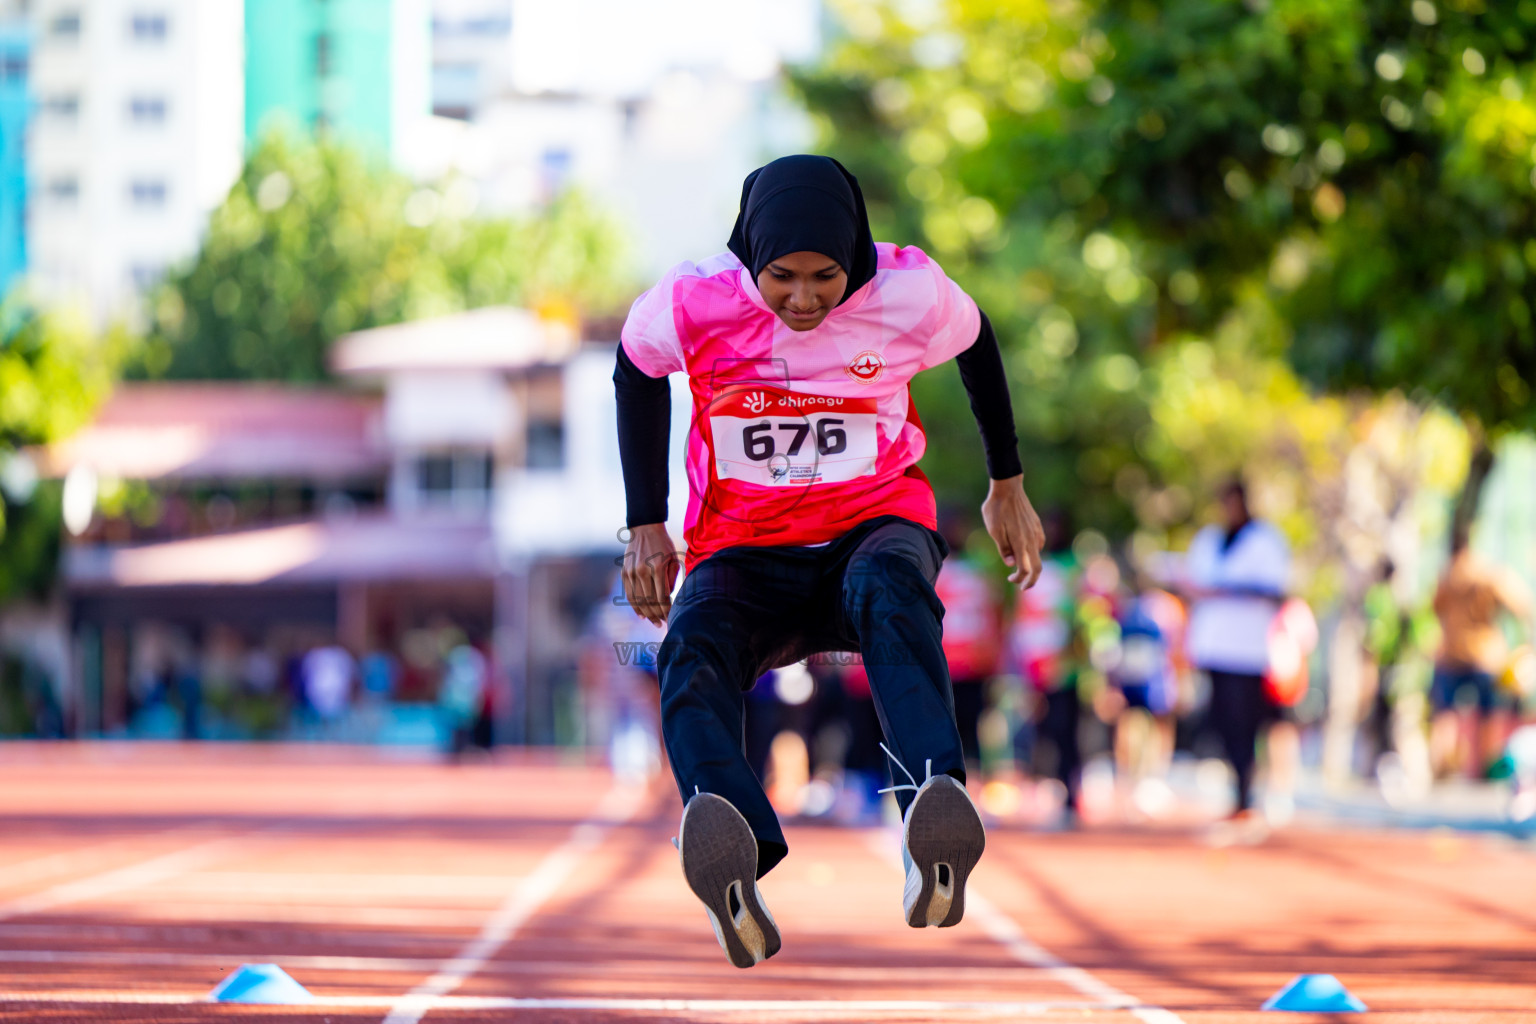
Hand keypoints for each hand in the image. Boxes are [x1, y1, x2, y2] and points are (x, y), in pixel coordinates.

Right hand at [623, 522, 680, 626]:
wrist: (645, 529)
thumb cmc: (663, 545)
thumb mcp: (673, 559)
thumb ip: (671, 580)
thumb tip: (668, 600)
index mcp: (657, 568)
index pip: (662, 597)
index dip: (666, 611)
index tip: (671, 618)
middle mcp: (642, 571)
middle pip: (649, 601)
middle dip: (657, 615)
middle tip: (663, 624)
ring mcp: (631, 572)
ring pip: (638, 600)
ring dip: (646, 614)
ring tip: (654, 622)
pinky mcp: (624, 572)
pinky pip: (629, 594)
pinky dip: (635, 606)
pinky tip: (642, 615)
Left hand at [981, 474, 1044, 589]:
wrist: (1008, 488)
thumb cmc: (996, 508)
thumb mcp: (994, 530)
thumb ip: (1003, 548)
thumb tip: (1011, 564)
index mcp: (1020, 542)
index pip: (1025, 570)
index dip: (1019, 579)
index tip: (1010, 580)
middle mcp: (1031, 539)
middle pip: (1038, 567)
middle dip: (1032, 580)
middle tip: (1023, 587)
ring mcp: (1036, 531)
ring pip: (1038, 554)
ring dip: (1031, 564)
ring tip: (1018, 565)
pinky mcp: (1037, 525)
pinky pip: (1039, 543)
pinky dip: (1033, 552)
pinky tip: (1024, 549)